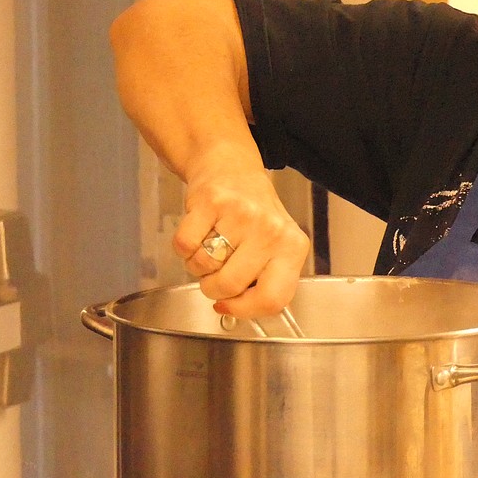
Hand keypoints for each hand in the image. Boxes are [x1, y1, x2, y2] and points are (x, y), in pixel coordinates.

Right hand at [173, 155, 310, 319]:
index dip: (245, 310)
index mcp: (292, 247)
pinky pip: (184, 246)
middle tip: (215, 272)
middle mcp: (271, 230)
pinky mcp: (211, 201)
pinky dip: (184, 247)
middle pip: (231, 286)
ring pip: (204, 267)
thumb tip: (233, 310)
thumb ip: (263, 282)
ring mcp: (242, 214)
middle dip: (213, 287)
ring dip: (197, 265)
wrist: (231, 167)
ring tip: (210, 244)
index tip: (230, 305)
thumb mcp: (273, 248)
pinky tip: (198, 232)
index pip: (273, 299)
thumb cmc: (253, 215)